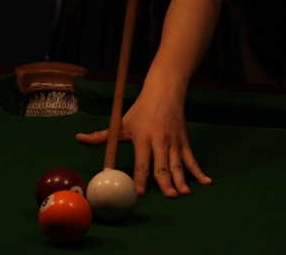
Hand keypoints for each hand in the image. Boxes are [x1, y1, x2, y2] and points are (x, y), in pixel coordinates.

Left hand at [75, 82, 212, 197]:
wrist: (165, 89)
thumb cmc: (141, 108)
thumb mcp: (121, 121)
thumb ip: (102, 135)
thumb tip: (79, 139)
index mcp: (143, 138)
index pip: (141, 162)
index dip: (140, 178)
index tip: (138, 192)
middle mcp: (160, 141)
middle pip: (162, 166)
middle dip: (165, 183)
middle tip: (169, 197)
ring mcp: (174, 142)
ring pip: (178, 165)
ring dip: (182, 180)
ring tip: (184, 194)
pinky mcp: (184, 141)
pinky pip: (192, 159)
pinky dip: (199, 172)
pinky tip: (206, 183)